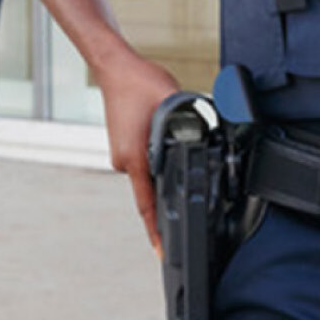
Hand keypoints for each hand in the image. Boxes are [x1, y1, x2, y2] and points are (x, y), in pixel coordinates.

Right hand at [97, 49, 181, 251]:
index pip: (147, 204)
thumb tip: (204, 139)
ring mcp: (122, 152)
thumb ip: (188, 124)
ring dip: (165, 167)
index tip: (162, 254)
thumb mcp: (172, 103)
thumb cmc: (139, 81)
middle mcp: (124, 160)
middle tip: (191, 185)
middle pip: (152, 188)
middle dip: (171, 189)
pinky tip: (165, 140)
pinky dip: (157, 157)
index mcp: (133, 157)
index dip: (156, 232)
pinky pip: (144, 160)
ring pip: (149, 172)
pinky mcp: (124, 144)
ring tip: (176, 147)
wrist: (114, 65)